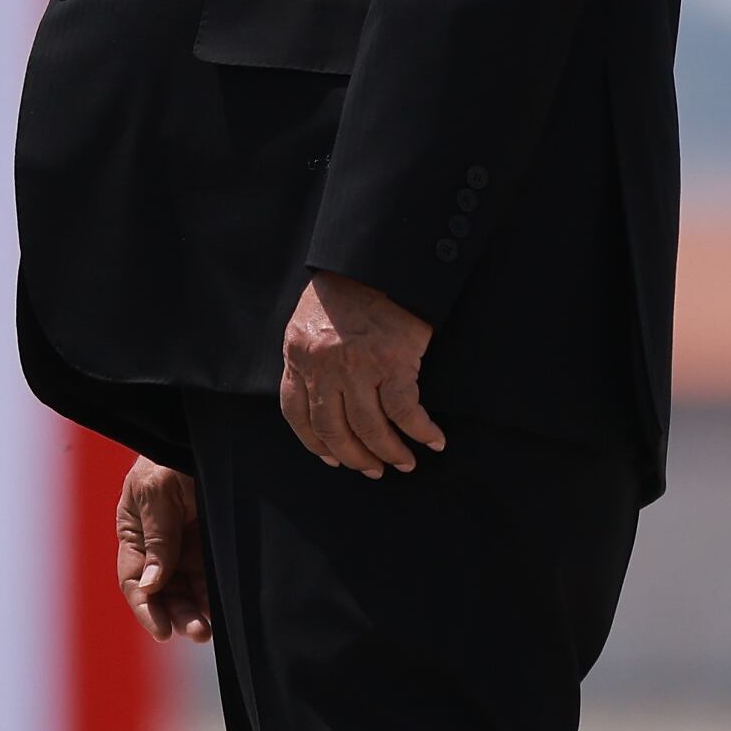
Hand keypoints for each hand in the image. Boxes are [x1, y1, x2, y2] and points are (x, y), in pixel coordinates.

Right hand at [114, 456, 210, 643]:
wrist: (214, 436)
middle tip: (198, 631)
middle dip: (177, 615)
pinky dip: (215, 599)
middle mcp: (158, 547)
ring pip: (188, 593)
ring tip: (209, 629)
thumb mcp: (157, 492)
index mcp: (134, 532)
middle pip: (162, 593)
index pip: (134, 579)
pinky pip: (212, 581)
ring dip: (196, 613)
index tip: (163, 630)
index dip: (146, 608)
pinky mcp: (214, 548)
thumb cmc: (172, 455)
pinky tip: (224, 613)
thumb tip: (149, 586)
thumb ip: (156, 539)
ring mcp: (187, 549)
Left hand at [279, 269, 445, 476]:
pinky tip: (434, 440)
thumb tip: (324, 400)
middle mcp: (323, 365)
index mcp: (298, 354)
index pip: (296, 413)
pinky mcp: (393, 362)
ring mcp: (357, 366)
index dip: (315, 443)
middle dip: (354, 457)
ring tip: (404, 463)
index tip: (332, 459)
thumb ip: (312, 359)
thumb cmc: (346, 289)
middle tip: (373, 470)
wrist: (377, 260)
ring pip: (370, 428)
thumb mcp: (311, 323)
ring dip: (389, 453)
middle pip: (333, 429)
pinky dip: (421, 431)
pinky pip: (405, 412)